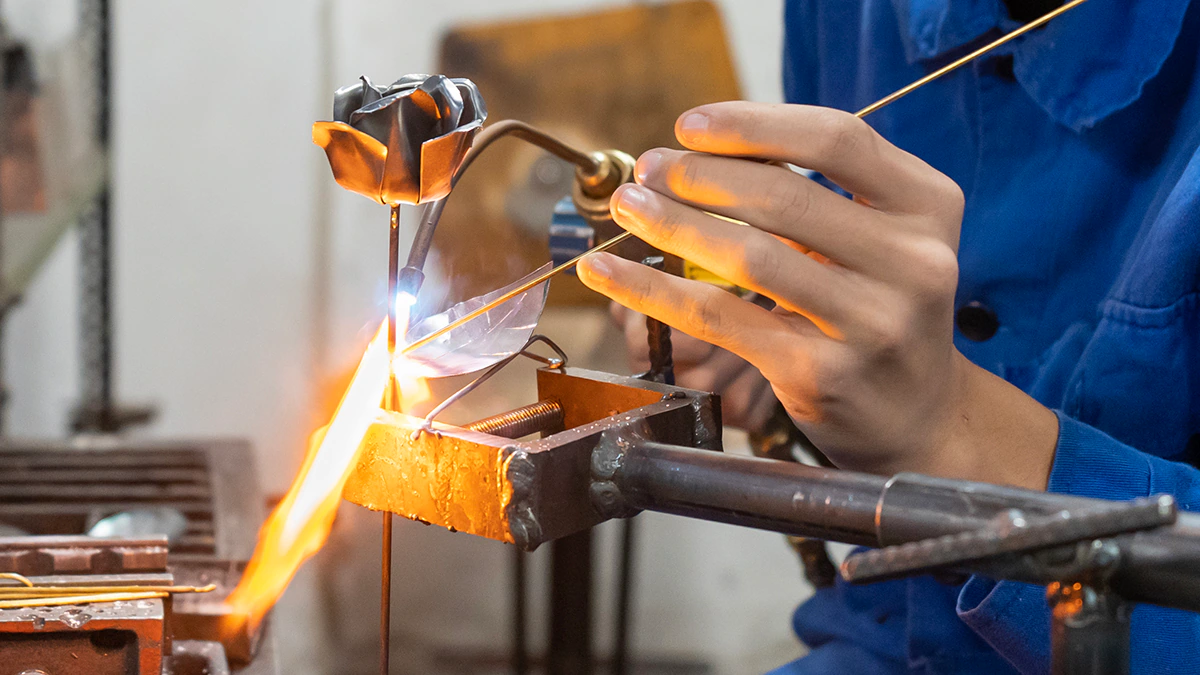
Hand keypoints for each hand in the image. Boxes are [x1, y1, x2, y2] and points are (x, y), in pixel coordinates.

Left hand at [578, 102, 1056, 488]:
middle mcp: (912, 261)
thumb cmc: (879, 311)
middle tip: (650, 170)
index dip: (752, 124)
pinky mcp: (822, 373)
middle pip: (785, 196)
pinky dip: (654, 289)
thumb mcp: (878, 240)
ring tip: (630, 208)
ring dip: (673, 224)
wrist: (919, 417)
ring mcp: (870, 322)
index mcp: (927, 206)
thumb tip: (701, 154)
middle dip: (700, 175)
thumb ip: (813, 194)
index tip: (689, 125)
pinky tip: (610, 271)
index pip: (834, 139)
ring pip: (749, 256)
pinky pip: (720, 318)